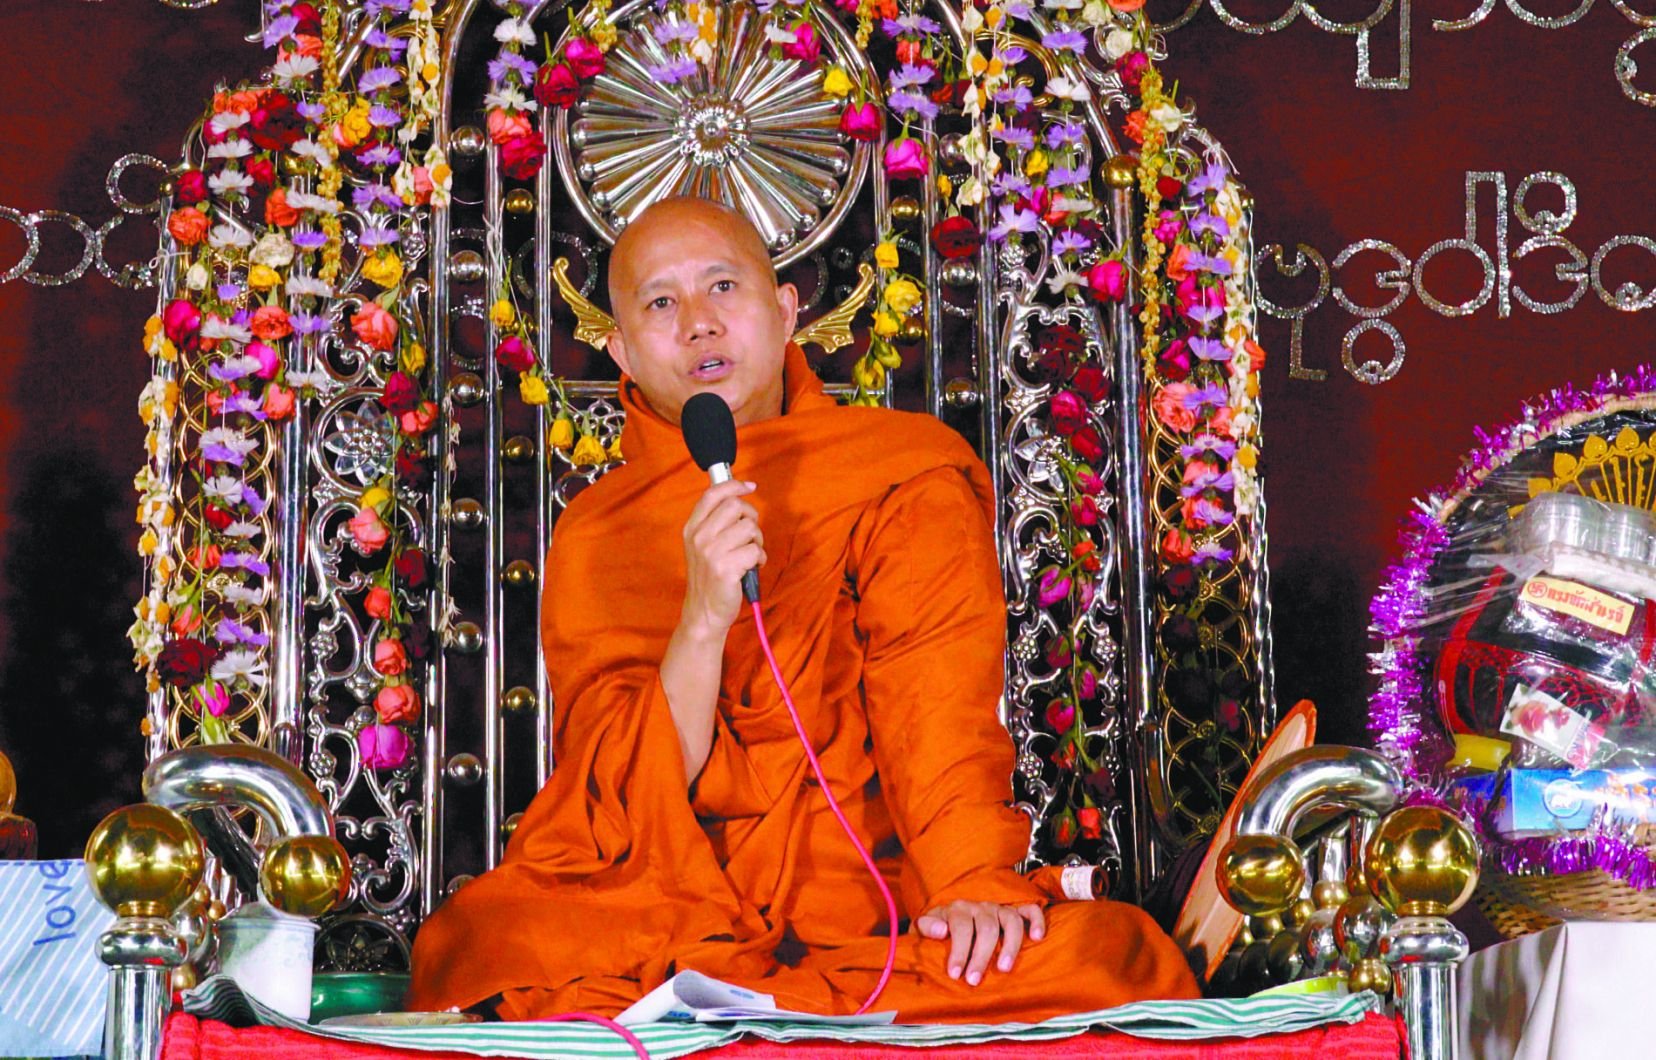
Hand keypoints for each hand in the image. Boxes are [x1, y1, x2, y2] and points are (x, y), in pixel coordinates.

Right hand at [680, 479, 764, 636]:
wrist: (704, 612)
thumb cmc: (710, 578)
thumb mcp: (703, 545)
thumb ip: (716, 521)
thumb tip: (739, 492)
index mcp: (692, 528)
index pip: (712, 494)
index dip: (734, 485)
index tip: (749, 487)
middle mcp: (699, 537)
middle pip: (736, 506)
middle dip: (751, 518)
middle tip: (749, 537)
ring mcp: (711, 552)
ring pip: (749, 527)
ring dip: (757, 541)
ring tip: (748, 556)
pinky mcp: (726, 568)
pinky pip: (755, 550)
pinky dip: (760, 559)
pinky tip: (750, 569)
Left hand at [916, 900, 1044, 985]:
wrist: (949, 920)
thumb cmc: (939, 929)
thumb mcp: (923, 928)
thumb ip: (927, 927)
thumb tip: (941, 930)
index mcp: (958, 910)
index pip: (961, 927)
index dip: (959, 951)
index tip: (955, 974)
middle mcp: (981, 907)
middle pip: (987, 928)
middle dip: (981, 956)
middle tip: (974, 980)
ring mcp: (999, 909)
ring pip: (1010, 920)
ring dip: (1009, 945)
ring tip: (1004, 968)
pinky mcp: (1014, 912)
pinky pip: (1030, 910)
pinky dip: (1036, 920)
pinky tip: (1037, 937)